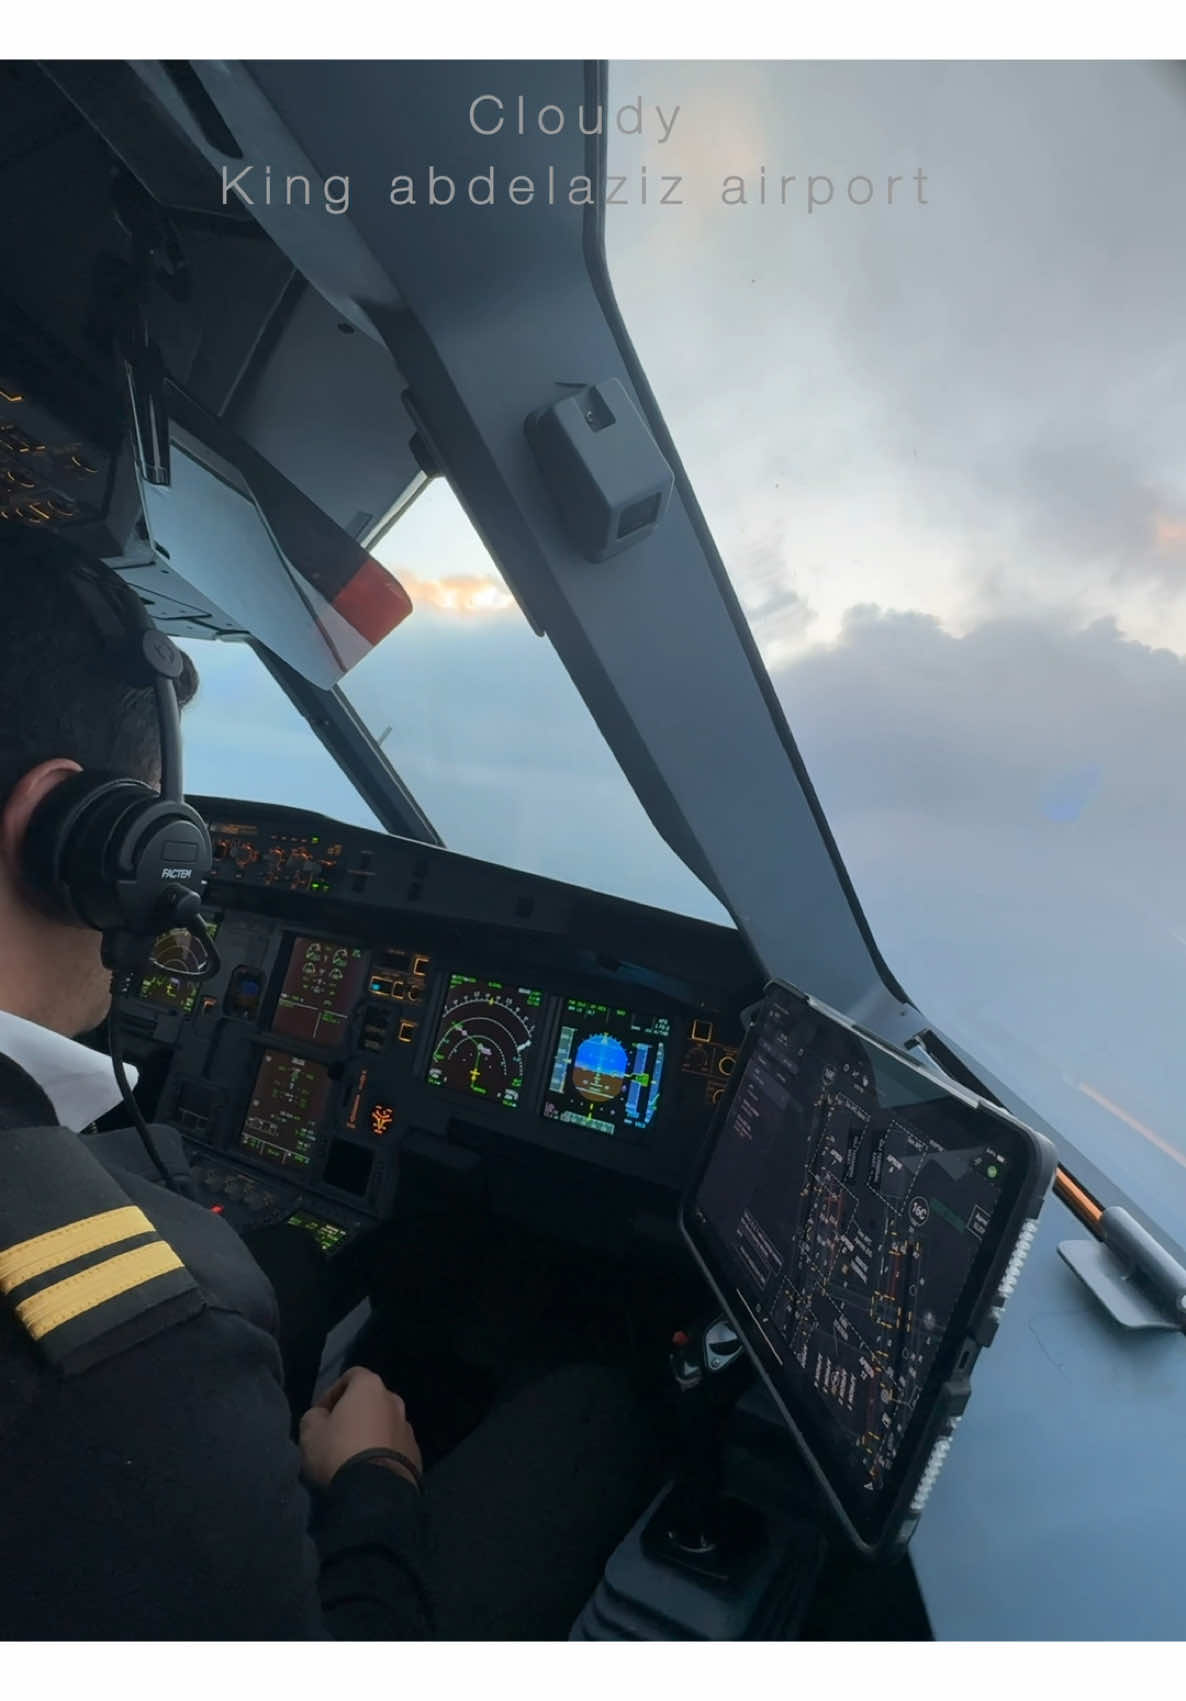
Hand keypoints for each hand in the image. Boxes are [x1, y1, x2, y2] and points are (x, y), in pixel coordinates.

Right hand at [299, 1366, 422, 1489]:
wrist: (374, 1492)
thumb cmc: (338, 1452)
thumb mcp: (310, 1432)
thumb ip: (314, 1416)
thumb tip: (322, 1417)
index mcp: (371, 1387)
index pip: (351, 1376)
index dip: (332, 1393)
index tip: (320, 1415)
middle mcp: (394, 1401)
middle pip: (370, 1401)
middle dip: (354, 1414)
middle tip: (336, 1435)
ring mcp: (408, 1428)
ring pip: (384, 1424)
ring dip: (371, 1433)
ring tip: (354, 1456)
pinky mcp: (415, 1454)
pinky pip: (394, 1447)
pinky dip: (383, 1453)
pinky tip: (370, 1470)